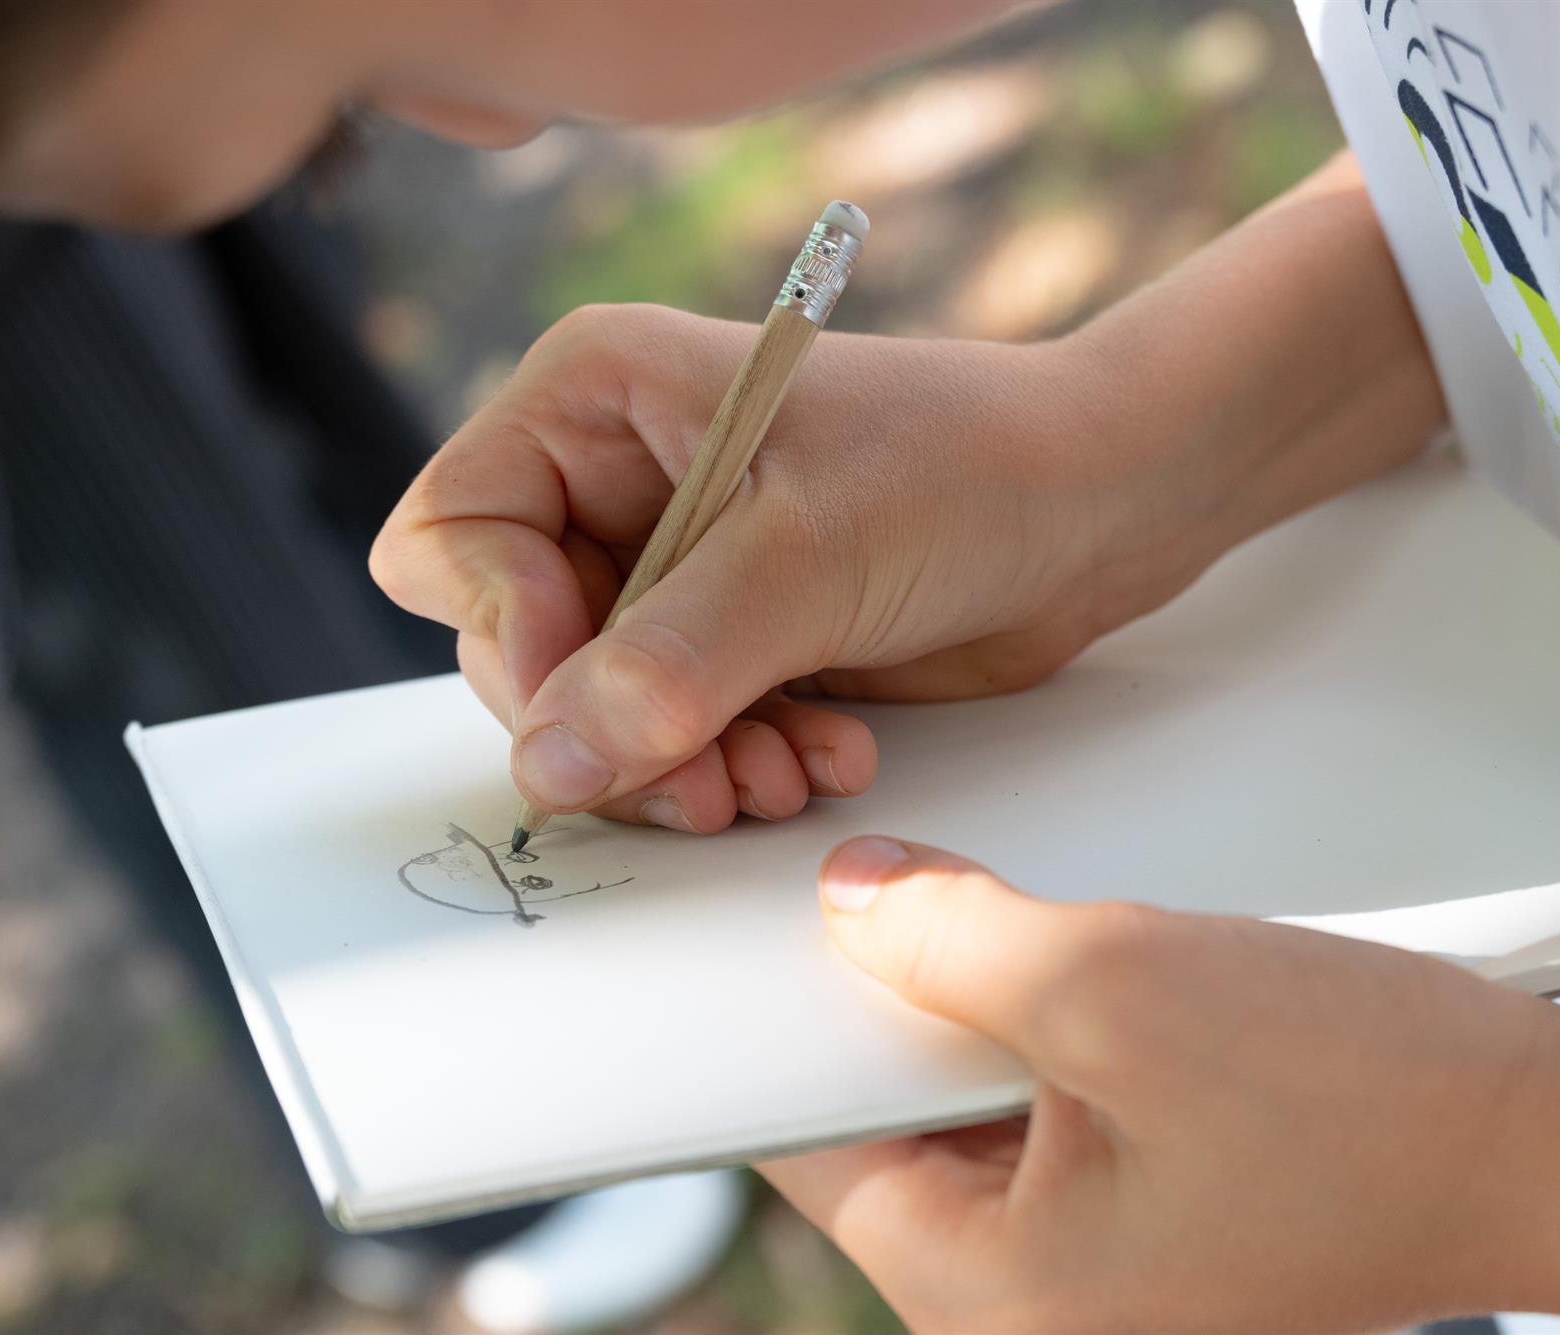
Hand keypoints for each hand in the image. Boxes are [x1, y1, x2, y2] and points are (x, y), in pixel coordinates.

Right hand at [371, 304, 1199, 832]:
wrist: (1104, 501)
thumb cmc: (969, 466)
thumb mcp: (809, 555)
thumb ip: (671, 664)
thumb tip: (549, 766)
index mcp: (594, 399)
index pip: (455, 539)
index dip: (511, 636)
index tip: (603, 702)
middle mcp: (613, 477)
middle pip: (520, 644)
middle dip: (611, 727)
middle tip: (704, 780)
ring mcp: (673, 560)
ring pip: (599, 706)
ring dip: (682, 764)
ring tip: (779, 776)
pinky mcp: (732, 631)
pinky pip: (680, 729)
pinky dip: (739, 761)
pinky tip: (827, 754)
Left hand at [757, 837, 1559, 1333]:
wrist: (1552, 1141)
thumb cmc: (1369, 1101)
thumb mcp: (1117, 986)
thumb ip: (949, 939)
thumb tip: (852, 900)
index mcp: (994, 1298)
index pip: (808, 1147)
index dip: (779, 1023)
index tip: (762, 932)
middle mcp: (1030, 1314)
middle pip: (888, 1128)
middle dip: (896, 1006)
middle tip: (908, 897)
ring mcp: (1093, 1279)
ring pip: (968, 1116)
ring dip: (982, 1013)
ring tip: (1034, 939)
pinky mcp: (1146, 1229)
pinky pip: (1045, 1124)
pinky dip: (1045, 1041)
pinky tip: (1089, 976)